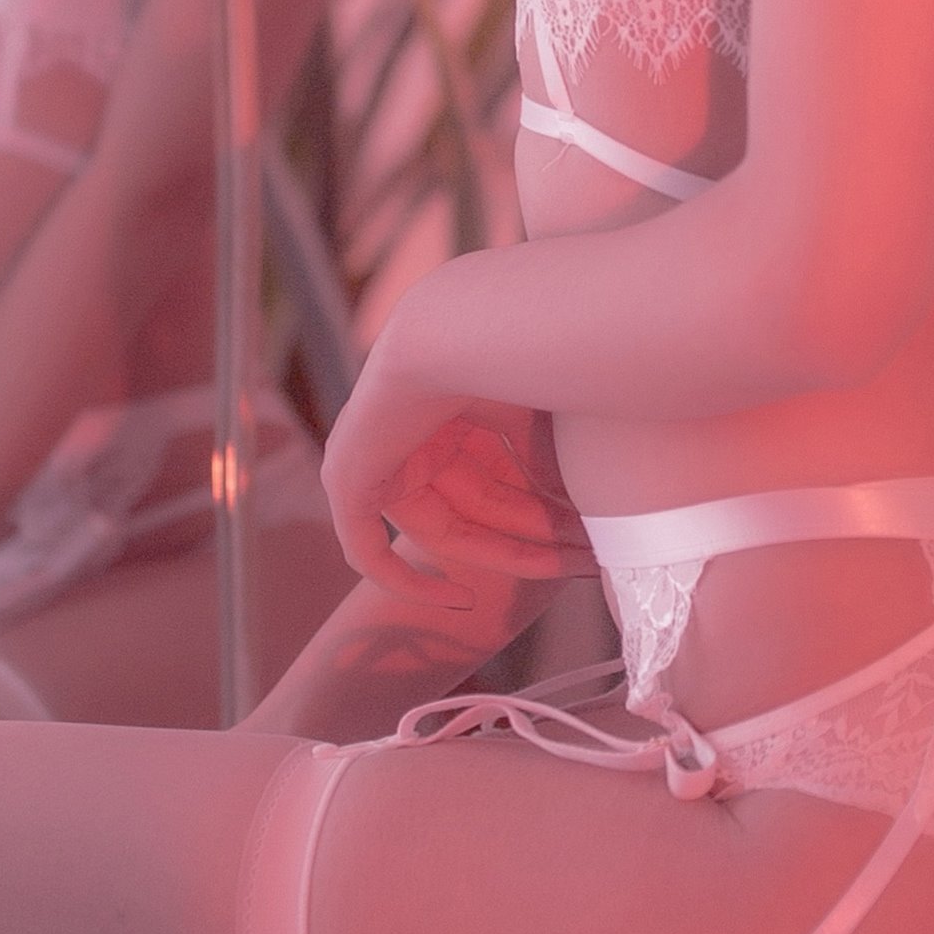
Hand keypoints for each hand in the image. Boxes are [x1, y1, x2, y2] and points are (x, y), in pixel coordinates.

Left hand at [321, 361, 582, 626]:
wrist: (454, 333)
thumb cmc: (503, 360)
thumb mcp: (538, 425)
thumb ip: (552, 469)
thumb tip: (587, 518)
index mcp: (452, 411)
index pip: (498, 479)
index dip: (544, 514)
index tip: (587, 541)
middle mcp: (413, 435)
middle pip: (478, 508)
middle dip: (535, 536)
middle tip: (585, 560)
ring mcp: (377, 458)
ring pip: (442, 529)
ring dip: (503, 552)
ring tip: (559, 565)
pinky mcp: (346, 480)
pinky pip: (367, 550)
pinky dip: (408, 581)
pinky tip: (460, 601)